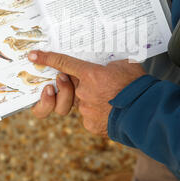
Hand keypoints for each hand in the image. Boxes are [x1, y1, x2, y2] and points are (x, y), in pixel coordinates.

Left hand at [28, 50, 145, 136]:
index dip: (47, 58)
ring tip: (109, 99)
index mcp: (90, 74)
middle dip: (76, 84)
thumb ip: (108, 65)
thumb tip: (106, 67)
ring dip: (92, 99)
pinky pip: (89, 116)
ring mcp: (85, 110)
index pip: (63, 63)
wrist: (146, 112)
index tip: (33, 56)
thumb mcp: (125, 65)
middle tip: (91, 83)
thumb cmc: (137, 85)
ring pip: (80, 102)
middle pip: (71, 85)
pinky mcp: (90, 124)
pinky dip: (99, 114)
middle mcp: (83, 92)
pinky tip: (113, 111)